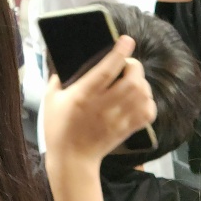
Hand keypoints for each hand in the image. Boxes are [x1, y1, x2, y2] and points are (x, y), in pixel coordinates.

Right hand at [43, 36, 156, 169]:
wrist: (72, 160)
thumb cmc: (58, 129)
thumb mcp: (51, 100)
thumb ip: (58, 80)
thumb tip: (66, 65)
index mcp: (84, 95)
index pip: (107, 70)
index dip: (119, 53)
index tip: (126, 40)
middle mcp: (104, 105)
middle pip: (131, 80)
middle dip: (134, 67)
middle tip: (127, 65)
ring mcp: (118, 119)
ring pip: (142, 95)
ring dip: (142, 83)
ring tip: (132, 80)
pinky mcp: (127, 129)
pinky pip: (148, 112)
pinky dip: (149, 102)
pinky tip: (139, 98)